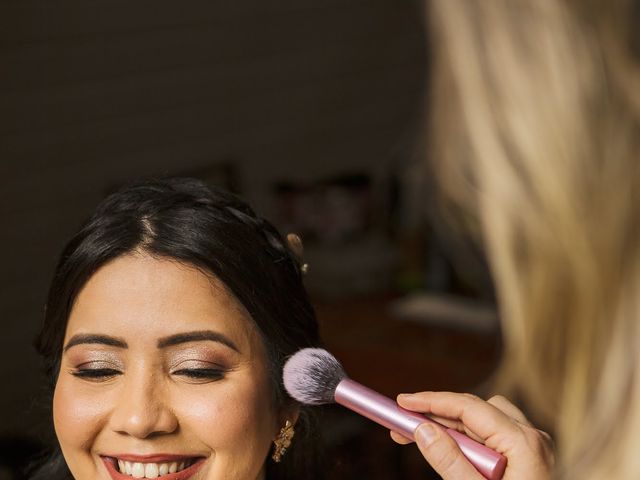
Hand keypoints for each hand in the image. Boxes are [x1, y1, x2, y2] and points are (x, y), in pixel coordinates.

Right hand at [390, 391, 553, 479]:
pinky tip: (449, 452)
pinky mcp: (527, 458)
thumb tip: (422, 430)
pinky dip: (466, 441)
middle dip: (436, 415)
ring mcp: (532, 448)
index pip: (469, 407)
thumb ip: (449, 462)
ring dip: (450, 427)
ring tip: (422, 437)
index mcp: (524, 443)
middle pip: (475, 410)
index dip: (431, 401)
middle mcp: (532, 438)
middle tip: (403, 425)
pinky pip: (491, 437)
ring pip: (483, 421)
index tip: (402, 402)